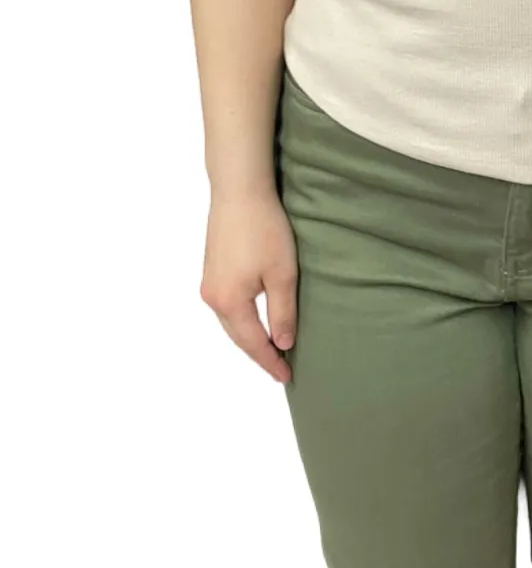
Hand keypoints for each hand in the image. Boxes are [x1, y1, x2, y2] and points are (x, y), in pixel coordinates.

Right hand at [200, 188, 298, 383]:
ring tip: (270, 348)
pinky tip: (254, 319)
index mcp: (229, 302)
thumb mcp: (282, 273)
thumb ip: (282, 313)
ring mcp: (208, 282)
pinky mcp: (211, 268)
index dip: (271, 361)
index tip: (287, 377)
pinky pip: (227, 305)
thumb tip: (282, 344)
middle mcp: (212, 297)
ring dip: (249, 336)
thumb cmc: (264, 229)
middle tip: (281, 368)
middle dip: (258, 353)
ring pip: (230, 321)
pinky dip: (241, 318)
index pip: (253, 343)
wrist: (239, 190)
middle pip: (237, 335)